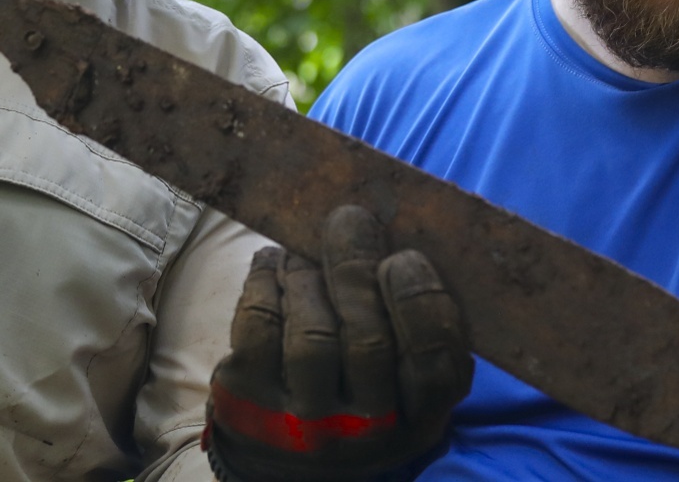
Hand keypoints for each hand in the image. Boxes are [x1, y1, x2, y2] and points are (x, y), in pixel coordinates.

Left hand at [204, 205, 472, 481]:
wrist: (283, 458)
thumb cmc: (357, 395)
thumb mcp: (404, 382)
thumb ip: (417, 325)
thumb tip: (399, 234)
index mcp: (417, 419)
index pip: (432, 367)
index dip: (419, 305)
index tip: (404, 257)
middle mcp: (363, 431)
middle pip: (366, 341)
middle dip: (356, 267)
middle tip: (350, 220)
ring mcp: (301, 423)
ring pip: (310, 334)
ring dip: (308, 275)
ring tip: (306, 251)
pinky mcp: (246, 402)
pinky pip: (259, 326)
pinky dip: (266, 281)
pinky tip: (274, 266)